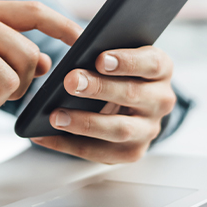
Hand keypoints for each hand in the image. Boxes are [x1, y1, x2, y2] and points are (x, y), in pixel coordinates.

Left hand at [32, 46, 176, 163]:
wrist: (131, 105)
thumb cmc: (119, 73)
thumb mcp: (119, 57)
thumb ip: (104, 54)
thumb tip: (76, 54)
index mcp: (161, 70)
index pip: (152, 63)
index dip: (127, 61)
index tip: (100, 59)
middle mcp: (161, 100)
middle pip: (132, 94)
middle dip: (98, 89)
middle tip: (70, 82)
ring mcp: (149, 129)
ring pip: (119, 129)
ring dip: (84, 123)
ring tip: (55, 116)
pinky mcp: (132, 152)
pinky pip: (100, 152)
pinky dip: (69, 144)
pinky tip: (45, 135)